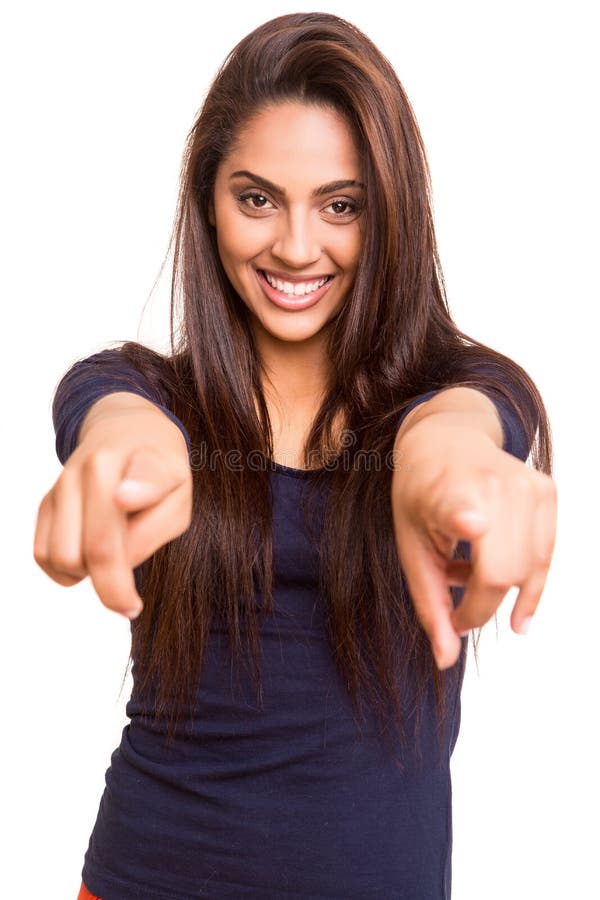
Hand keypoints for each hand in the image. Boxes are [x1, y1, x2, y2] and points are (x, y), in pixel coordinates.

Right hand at [33, 395, 192, 618]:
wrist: (126, 433)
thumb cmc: (161, 474)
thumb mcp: (181, 494)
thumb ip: (157, 528)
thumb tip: (118, 557)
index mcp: (144, 461)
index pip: (142, 478)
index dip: (135, 490)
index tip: (123, 498)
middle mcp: (94, 468)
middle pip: (96, 546)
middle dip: (113, 588)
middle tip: (131, 605)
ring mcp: (64, 483)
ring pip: (64, 557)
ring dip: (88, 575)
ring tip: (113, 562)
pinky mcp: (45, 501)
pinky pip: (44, 555)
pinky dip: (66, 570)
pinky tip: (90, 558)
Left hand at [391, 418, 556, 668]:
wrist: (445, 441)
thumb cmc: (420, 497)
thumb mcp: (410, 547)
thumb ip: (429, 604)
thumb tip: (446, 660)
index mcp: (447, 493)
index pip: (460, 507)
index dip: (465, 517)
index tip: (471, 523)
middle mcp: (492, 485)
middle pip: (502, 572)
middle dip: (480, 606)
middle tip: (456, 611)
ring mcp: (527, 486)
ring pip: (529, 570)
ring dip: (500, 589)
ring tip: (463, 572)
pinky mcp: (548, 490)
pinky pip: (545, 555)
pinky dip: (523, 575)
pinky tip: (489, 572)